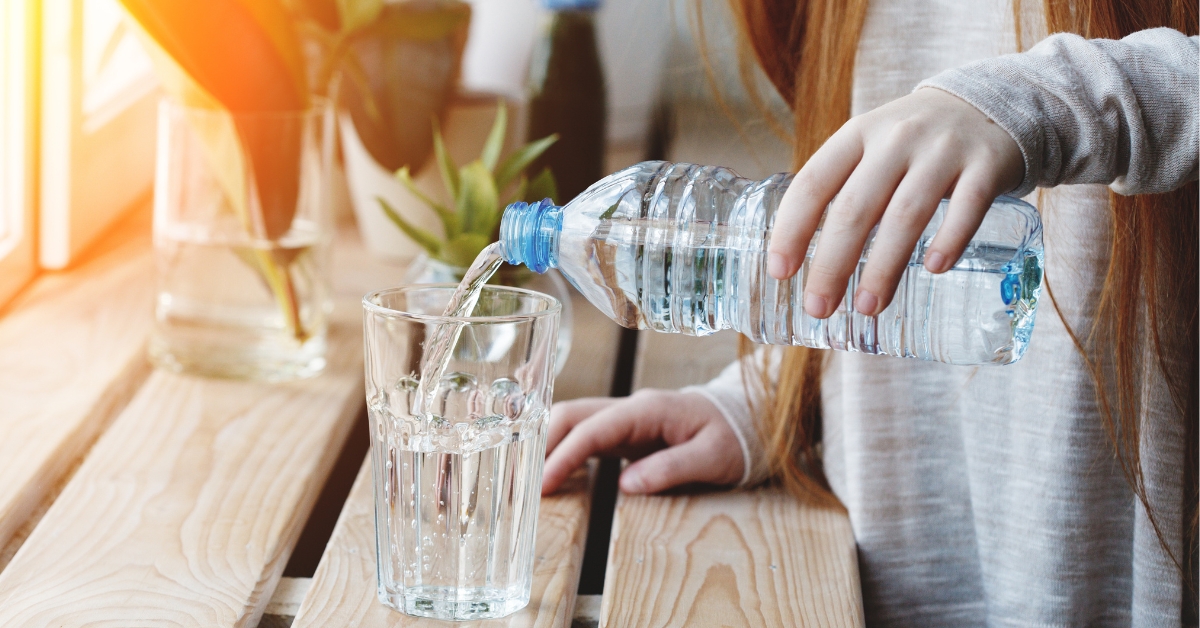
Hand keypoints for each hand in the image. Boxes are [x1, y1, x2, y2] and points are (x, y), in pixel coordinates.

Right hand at [541, 389, 743, 494]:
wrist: (745, 419)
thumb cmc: (732, 437)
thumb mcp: (713, 457)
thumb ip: (671, 468)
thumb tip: (627, 484)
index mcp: (648, 409)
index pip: (593, 428)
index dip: (564, 455)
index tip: (544, 485)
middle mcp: (629, 407)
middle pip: (570, 415)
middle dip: (539, 445)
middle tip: (517, 482)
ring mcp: (623, 417)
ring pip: (571, 421)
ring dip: (544, 446)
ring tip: (522, 479)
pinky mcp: (622, 430)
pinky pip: (582, 434)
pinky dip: (559, 450)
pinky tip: (544, 473)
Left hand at [767, 88, 1023, 316]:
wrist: (988, 103)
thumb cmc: (913, 144)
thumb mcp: (870, 147)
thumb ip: (842, 189)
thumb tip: (802, 260)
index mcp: (856, 136)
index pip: (813, 183)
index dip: (792, 228)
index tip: (780, 271)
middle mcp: (895, 139)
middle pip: (855, 207)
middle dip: (833, 263)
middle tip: (819, 307)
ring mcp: (942, 150)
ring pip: (906, 213)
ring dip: (884, 266)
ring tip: (868, 306)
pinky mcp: (986, 164)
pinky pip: (968, 205)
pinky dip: (950, 238)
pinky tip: (934, 268)